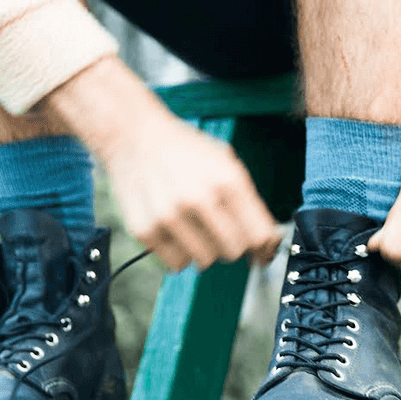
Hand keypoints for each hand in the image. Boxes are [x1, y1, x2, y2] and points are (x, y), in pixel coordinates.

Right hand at [41, 57, 279, 271]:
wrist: (134, 136)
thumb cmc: (186, 151)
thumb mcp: (227, 162)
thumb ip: (249, 203)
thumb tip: (266, 247)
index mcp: (227, 180)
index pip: (258, 236)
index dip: (264, 248)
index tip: (262, 252)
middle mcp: (198, 199)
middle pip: (233, 252)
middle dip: (232, 244)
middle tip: (221, 229)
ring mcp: (168, 216)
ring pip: (204, 261)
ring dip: (204, 249)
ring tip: (193, 224)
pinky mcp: (144, 229)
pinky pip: (176, 263)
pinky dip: (179, 252)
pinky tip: (173, 228)